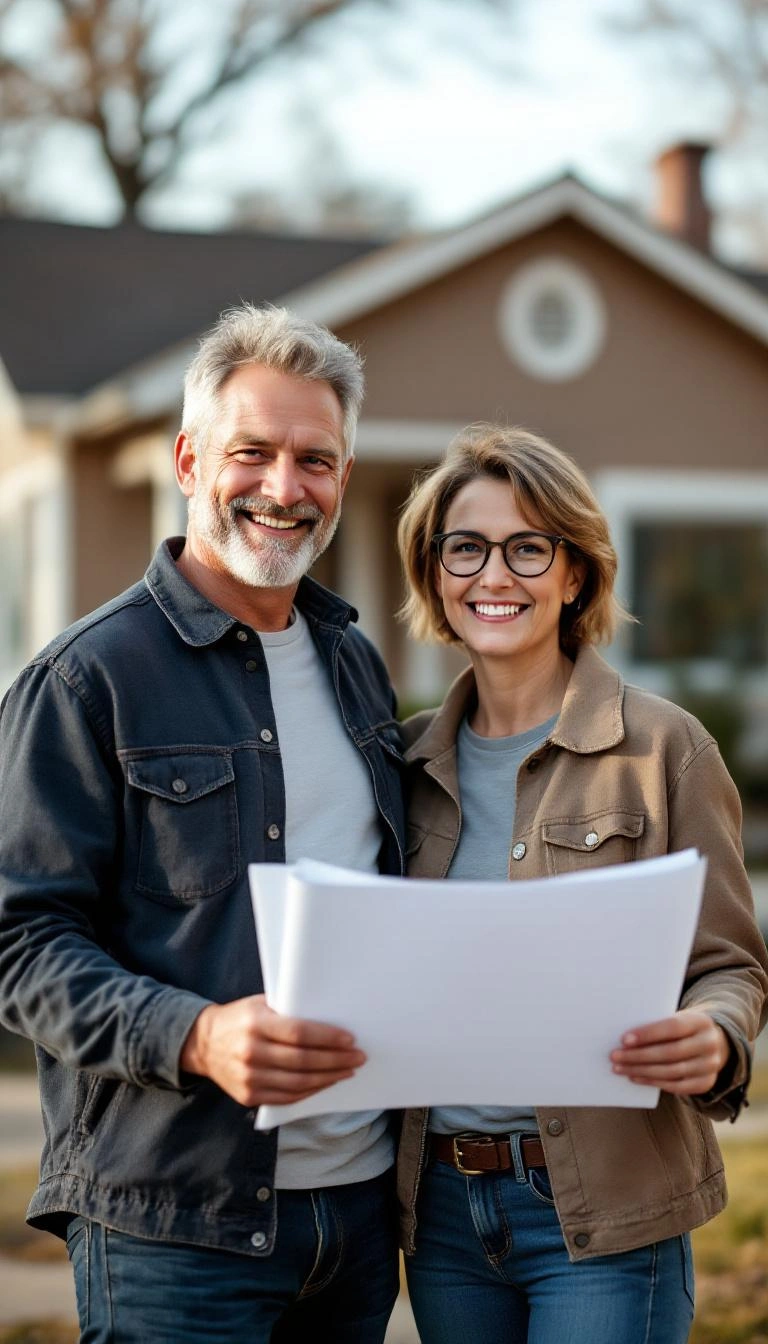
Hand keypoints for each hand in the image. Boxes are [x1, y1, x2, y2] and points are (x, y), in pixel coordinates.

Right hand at [179, 994, 365, 1107]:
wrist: (204, 1044)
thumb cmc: (241, 1018)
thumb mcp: (260, 1004)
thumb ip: (288, 1010)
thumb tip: (329, 1015)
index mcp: (255, 1023)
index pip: (299, 1032)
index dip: (327, 1037)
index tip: (350, 1039)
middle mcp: (250, 1052)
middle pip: (302, 1060)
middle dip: (335, 1060)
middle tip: (358, 1057)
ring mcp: (248, 1077)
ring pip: (298, 1083)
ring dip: (328, 1077)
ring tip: (348, 1070)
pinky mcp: (248, 1096)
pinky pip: (287, 1097)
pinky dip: (310, 1091)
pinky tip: (325, 1082)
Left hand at [610, 1010, 729, 1095]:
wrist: (713, 1042)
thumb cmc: (684, 1027)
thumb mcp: (678, 1018)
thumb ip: (658, 1024)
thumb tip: (625, 1037)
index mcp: (701, 1021)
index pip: (673, 1027)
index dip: (648, 1034)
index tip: (624, 1039)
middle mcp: (709, 1044)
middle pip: (670, 1052)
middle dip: (639, 1056)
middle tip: (615, 1056)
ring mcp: (710, 1066)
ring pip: (671, 1071)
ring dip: (641, 1071)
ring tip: (620, 1068)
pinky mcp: (705, 1083)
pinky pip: (676, 1086)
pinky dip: (653, 1082)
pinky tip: (636, 1077)